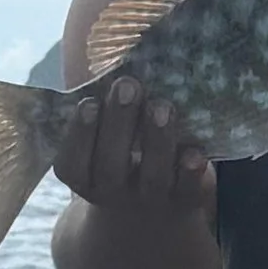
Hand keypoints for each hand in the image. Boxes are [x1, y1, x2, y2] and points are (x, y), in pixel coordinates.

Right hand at [54, 75, 214, 215]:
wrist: (151, 217)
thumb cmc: (119, 160)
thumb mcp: (99, 143)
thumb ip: (101, 114)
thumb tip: (109, 51)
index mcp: (84, 177)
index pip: (72, 162)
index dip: (80, 134)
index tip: (89, 103)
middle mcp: (112, 193)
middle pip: (111, 166)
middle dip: (119, 124)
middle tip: (127, 87)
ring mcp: (148, 201)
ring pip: (152, 177)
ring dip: (157, 140)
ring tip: (162, 106)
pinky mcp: (183, 203)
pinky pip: (187, 191)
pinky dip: (191, 172)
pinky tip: (195, 151)